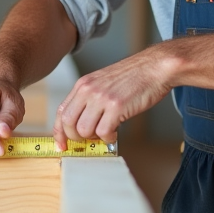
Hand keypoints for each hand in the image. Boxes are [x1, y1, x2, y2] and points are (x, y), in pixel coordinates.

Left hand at [54, 46, 172, 149]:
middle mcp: (88, 90)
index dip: (59, 132)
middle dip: (76, 138)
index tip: (62, 144)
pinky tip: (115, 132)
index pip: (61, 111)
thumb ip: (90, 100)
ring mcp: (101, 98)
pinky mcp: (116, 106)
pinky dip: (109, 138)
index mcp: (83, 84)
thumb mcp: (103, 83)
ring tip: (106, 132)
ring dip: (94, 137)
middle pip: (68, 123)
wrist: (154, 68)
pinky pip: (103, 132)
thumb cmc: (133, 77)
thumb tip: (82, 126)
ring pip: (83, 130)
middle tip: (90, 139)